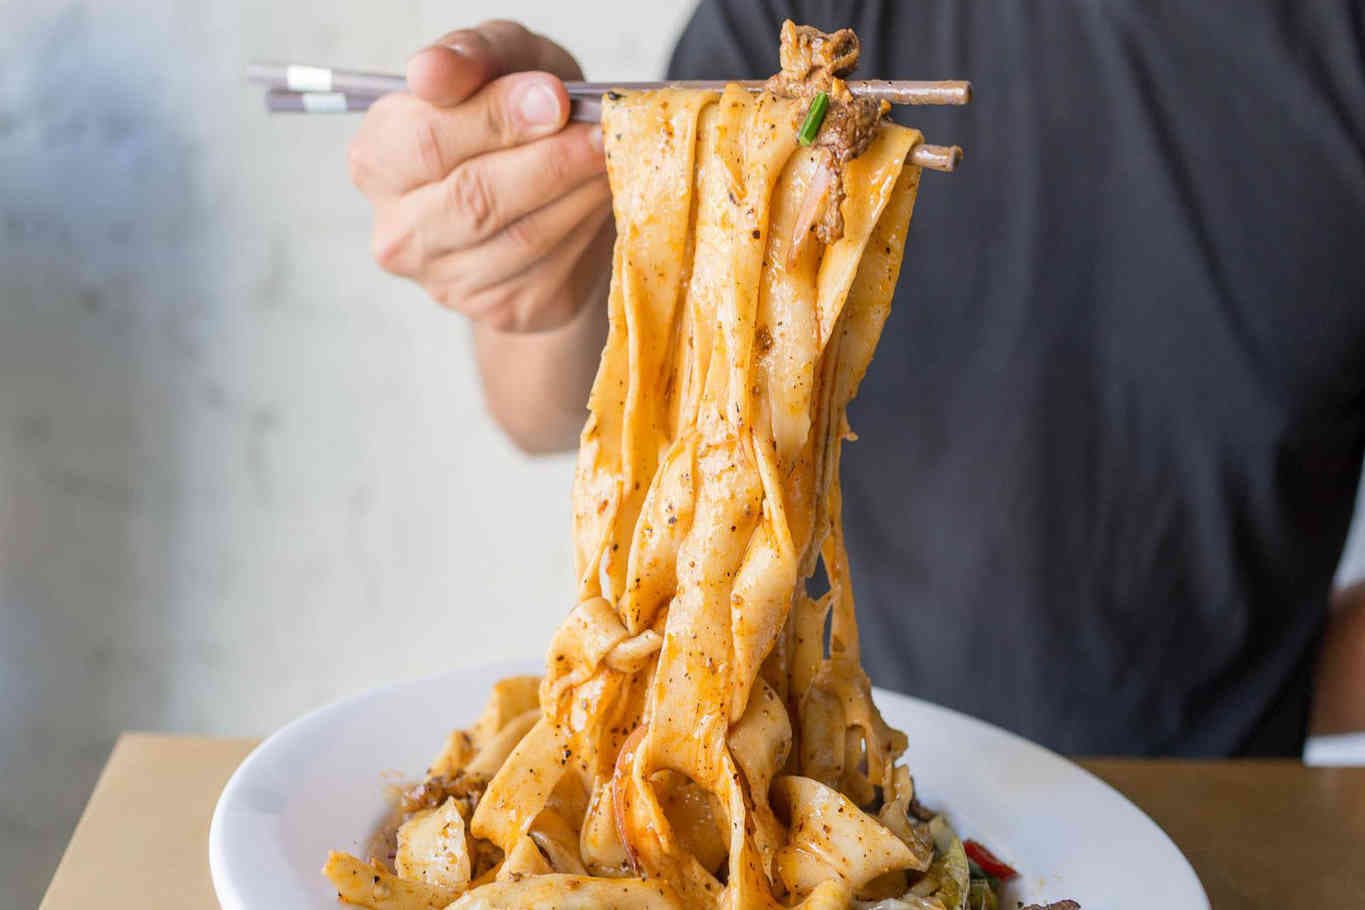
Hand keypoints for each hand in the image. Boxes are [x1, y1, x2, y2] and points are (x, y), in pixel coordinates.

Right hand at [348, 20, 612, 331]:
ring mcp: (448, 283)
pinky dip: (588, 227)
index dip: (496, 118)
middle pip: (474, 198)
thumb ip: (467, 56)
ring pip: (524, 238)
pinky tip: (602, 197)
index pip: (427, 141)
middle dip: (550, 160)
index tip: (556, 98)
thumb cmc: (514, 113)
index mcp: (378, 160)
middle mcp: (399, 232)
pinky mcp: (504, 310)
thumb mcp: (498, 61)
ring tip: (611, 157)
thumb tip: (434, 72)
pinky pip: (554, 269)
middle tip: (602, 133)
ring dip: (579, 193)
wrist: (546, 188)